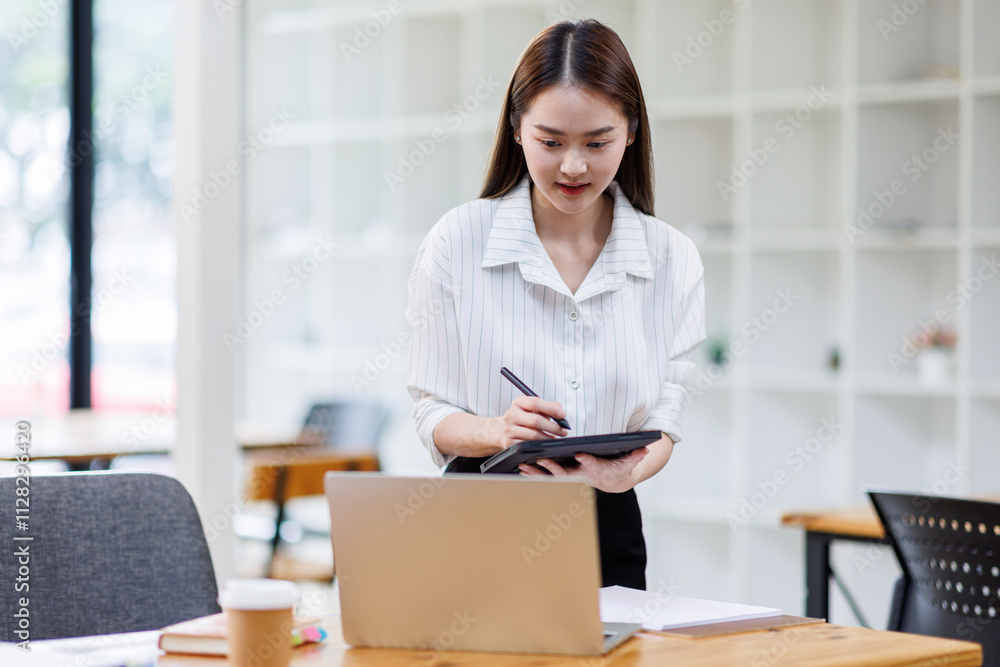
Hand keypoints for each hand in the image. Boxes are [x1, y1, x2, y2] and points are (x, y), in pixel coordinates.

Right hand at [499, 396, 568, 449]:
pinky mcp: (509, 442)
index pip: (535, 403)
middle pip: (536, 420)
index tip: (562, 415)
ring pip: (533, 435)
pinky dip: (539, 446)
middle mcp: (511, 414)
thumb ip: (550, 406)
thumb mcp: (535, 409)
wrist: (506, 431)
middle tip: (563, 431)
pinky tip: (545, 444)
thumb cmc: (525, 419)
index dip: (550, 409)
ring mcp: (509, 429)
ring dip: (548, 438)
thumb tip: (560, 412)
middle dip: (553, 427)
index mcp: (518, 402)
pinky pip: (528, 445)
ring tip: (556, 439)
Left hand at [519, 447, 648, 493]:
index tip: (581, 454)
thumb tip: (646, 448)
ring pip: (552, 477)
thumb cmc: (618, 468)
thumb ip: (635, 456)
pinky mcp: (564, 476)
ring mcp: (571, 477)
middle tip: (541, 460)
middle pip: (566, 474)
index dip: (587, 460)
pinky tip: (522, 469)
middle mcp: (582, 476)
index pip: (593, 465)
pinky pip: (546, 477)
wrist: (613, 481)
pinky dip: (534, 474)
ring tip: (523, 466)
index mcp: (597, 469)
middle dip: (553, 468)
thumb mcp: (629, 462)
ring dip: (537, 473)